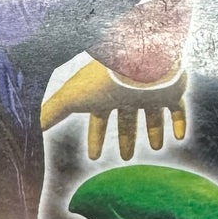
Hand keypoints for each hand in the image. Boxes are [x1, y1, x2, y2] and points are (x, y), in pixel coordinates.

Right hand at [40, 58, 187, 160]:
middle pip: (127, 119)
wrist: (137, 60)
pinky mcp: (171, 90)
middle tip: (127, 158)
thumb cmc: (102, 80)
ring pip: (152, 113)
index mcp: (105, 95)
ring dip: (154, 131)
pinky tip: (181, 136)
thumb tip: (37, 126)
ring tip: (156, 148)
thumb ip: (54, 112)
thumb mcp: (72, 98)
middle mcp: (128, 92)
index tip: (95, 157)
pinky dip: (180, 122)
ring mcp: (150, 90)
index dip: (97, 138)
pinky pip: (178, 107)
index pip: (99, 120)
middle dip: (126, 138)